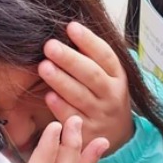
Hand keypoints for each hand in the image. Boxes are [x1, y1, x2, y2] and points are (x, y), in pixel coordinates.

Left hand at [39, 22, 133, 153]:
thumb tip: (68, 29)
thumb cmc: (105, 97)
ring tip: (44, 67)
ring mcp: (101, 115)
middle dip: (70, 59)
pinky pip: (73, 118)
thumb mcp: (108, 77)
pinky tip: (49, 96)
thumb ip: (92, 58)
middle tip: (50, 46)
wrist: (118, 135)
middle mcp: (112, 95)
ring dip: (62, 81)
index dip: (89, 41)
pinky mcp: (89, 133)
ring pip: (81, 97)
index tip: (71, 27)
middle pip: (92, 75)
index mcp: (118, 77)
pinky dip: (61, 107)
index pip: (106, 56)